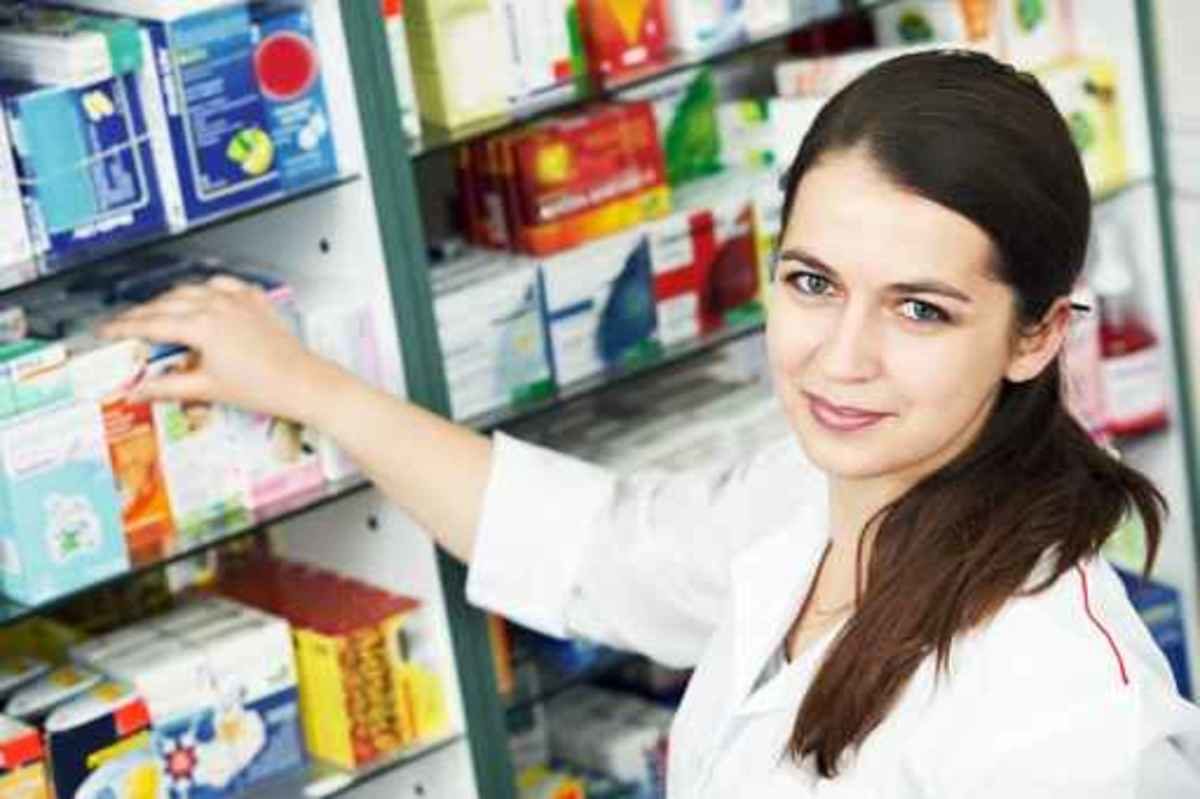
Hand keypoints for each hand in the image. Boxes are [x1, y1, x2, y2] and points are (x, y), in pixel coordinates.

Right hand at [100, 275, 344, 423]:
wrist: (304, 383)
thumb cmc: (263, 388)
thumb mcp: (207, 389)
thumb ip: (167, 386)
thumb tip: (138, 390)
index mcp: (201, 326)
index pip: (150, 323)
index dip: (123, 327)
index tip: (105, 330)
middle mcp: (218, 306)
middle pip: (167, 303)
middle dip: (142, 313)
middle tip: (125, 324)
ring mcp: (239, 300)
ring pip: (193, 290)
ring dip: (171, 299)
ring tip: (158, 311)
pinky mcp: (256, 301)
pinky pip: (225, 285)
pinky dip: (207, 289)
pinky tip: (203, 297)